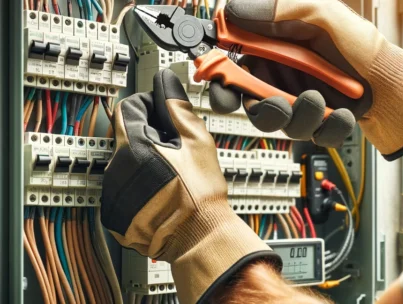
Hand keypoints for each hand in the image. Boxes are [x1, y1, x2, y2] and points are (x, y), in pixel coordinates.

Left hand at [101, 70, 280, 303]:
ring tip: (167, 174)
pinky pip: (120, 185)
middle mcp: (116, 167)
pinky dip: (135, 183)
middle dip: (146, 135)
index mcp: (134, 146)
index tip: (162, 116)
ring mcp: (112, 191)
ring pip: (122, 160)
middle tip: (172, 150)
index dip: (148, 105)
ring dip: (140, 159)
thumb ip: (177, 108)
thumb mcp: (197, 141)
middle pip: (124, 134)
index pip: (128, 107)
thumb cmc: (200, 193)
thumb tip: (167, 83)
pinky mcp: (113, 210)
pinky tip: (158, 190)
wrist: (197, 236)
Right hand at [210, 0, 402, 159]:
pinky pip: (309, 135)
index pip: (232, 68)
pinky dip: (326, 128)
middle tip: (279, 104)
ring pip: (278, 124)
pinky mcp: (313, 124)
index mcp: (271, 51)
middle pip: (249, 103)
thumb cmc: (360, 46)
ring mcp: (295, 102)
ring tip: (321, 100)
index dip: (221, 81)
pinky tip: (342, 113)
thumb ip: (278, 10)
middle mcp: (279, 78)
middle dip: (264, 108)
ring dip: (298, 116)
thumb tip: (233, 9)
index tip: (225, 90)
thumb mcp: (322, 14)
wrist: (393, 80)